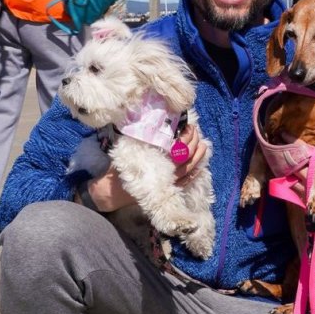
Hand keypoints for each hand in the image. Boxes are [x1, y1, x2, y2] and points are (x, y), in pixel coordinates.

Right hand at [81, 125, 208, 211]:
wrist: (112, 192)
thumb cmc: (118, 170)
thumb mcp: (127, 151)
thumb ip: (140, 140)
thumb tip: (150, 121)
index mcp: (155, 163)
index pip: (178, 150)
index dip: (186, 138)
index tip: (188, 127)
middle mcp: (164, 174)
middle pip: (186, 159)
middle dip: (193, 144)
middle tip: (194, 131)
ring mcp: (167, 184)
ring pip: (188, 171)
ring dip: (198, 157)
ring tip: (203, 144)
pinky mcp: (167, 189)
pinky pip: (185, 182)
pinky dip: (194, 173)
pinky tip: (199, 165)